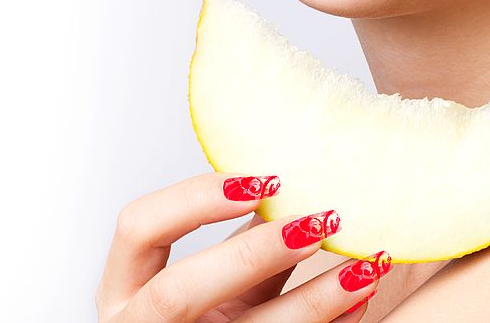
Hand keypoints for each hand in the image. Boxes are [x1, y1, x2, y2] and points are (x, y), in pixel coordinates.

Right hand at [95, 172, 390, 321]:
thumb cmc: (210, 312)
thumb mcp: (212, 274)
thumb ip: (238, 237)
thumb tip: (294, 181)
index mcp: (126, 287)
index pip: (137, 229)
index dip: (193, 199)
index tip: (258, 182)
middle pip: (178, 291)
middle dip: (252, 254)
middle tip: (318, 223)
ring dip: (312, 296)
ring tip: (362, 265)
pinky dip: (332, 322)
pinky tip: (360, 297)